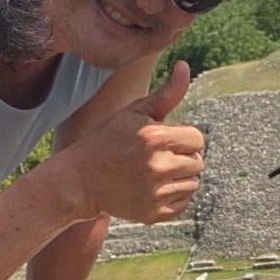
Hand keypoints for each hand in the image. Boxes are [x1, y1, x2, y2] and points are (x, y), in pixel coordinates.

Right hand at [56, 62, 202, 222]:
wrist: (80, 180)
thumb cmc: (108, 140)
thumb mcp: (134, 112)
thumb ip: (166, 94)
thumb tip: (185, 66)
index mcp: (156, 137)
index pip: (197, 139)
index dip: (183, 138)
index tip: (165, 140)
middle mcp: (159, 166)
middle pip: (198, 162)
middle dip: (183, 157)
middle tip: (158, 157)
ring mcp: (156, 193)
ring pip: (193, 184)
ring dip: (180, 178)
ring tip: (156, 173)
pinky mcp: (154, 213)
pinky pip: (183, 204)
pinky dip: (174, 197)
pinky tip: (154, 188)